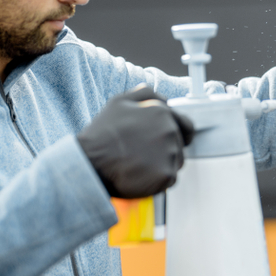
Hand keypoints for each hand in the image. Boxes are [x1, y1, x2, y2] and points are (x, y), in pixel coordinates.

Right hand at [77, 85, 194, 198]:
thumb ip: (145, 94)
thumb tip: (165, 99)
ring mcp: (169, 153)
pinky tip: (140, 175)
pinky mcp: (166, 175)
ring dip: (162, 165)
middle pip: (179, 145)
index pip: (186, 125)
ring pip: (175, 162)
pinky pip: (169, 179)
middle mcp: (170, 131)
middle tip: (140, 154)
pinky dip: (157, 180)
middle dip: (165, 150)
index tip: (164, 141)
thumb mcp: (119, 102)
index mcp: (161, 113)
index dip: (177, 134)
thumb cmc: (102, 135)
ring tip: (138, 163)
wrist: (89, 162)